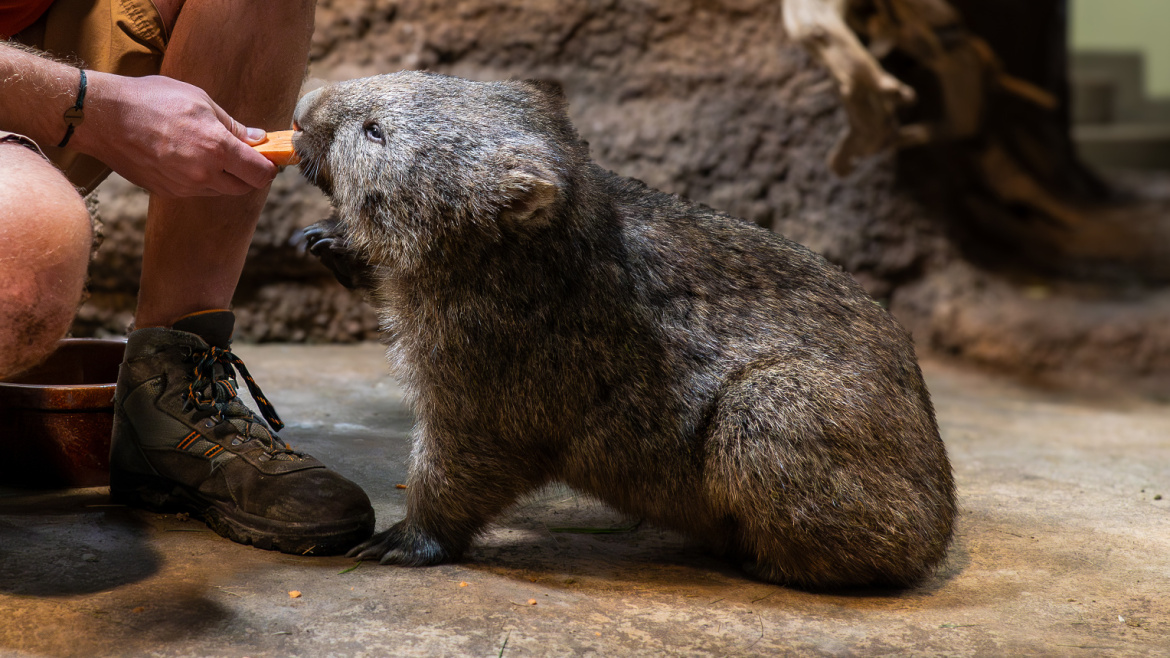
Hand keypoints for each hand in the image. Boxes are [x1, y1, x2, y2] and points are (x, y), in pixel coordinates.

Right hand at [73, 72, 277, 196]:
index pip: (261, 174)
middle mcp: (203, 174)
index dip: (269, 167)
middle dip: (248, 173)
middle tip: (242, 154)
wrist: (103, 117)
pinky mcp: (167, 192)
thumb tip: (257, 139)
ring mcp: (184, 187)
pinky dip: (201, 179)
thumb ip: (233, 125)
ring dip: (224, 176)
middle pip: (244, 187)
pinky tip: (186, 156)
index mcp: (217, 149)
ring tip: (208, 150)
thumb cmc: (151, 100)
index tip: (268, 157)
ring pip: (220, 190)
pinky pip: (196, 190)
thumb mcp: (199, 101)